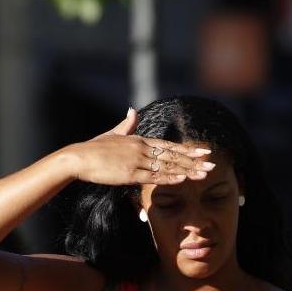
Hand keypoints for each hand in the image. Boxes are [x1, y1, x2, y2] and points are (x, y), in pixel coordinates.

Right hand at [64, 108, 213, 186]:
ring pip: (167, 167)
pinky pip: (153, 177)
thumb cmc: (93, 149)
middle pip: (173, 155)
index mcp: (139, 140)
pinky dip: (168, 178)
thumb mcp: (112, 134)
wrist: (78, 158)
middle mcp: (141, 148)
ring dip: (187, 171)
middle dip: (194, 161)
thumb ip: (126, 124)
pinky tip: (182, 180)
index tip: (204, 152)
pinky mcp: (129, 174)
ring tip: (204, 174)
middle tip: (213, 164)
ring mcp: (136, 161)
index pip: (169, 145)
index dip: (188, 150)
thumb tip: (132, 110)